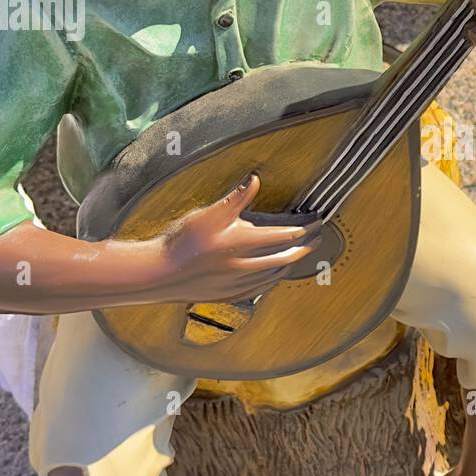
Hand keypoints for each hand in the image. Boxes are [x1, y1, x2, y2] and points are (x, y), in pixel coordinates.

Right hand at [147, 175, 319, 303]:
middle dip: (304, 247)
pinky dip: (272, 281)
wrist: (158, 273)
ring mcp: (238, 283)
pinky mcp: (228, 295)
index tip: (316, 222)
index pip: (284, 235)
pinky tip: (273, 277)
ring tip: (298, 256)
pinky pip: (260, 289)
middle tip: (316, 240)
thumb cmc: (181, 241)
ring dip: (289, 264)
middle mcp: (245, 265)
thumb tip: (255, 180)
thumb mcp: (208, 213)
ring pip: (274, 275)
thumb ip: (236, 198)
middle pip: (284, 257)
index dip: (303, 228)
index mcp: (242, 242)